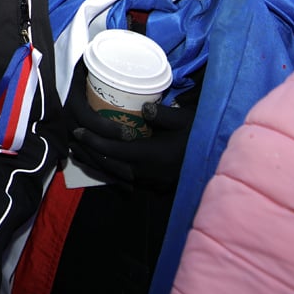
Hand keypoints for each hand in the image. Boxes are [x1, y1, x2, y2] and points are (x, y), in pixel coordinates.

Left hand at [65, 58, 196, 192]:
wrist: (220, 163)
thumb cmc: (202, 137)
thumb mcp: (186, 120)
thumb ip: (163, 114)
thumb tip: (145, 107)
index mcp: (151, 155)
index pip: (113, 150)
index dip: (93, 141)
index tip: (77, 131)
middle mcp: (146, 173)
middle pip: (109, 165)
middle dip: (89, 153)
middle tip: (73, 140)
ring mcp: (151, 183)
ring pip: (116, 176)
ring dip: (97, 164)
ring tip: (80, 152)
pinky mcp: (156, 186)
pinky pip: (126, 181)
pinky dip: (111, 172)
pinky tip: (105, 165)